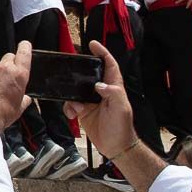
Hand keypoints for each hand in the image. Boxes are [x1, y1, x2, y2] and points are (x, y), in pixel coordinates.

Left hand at [0, 41, 33, 131]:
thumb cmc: (2, 113)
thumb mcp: (19, 108)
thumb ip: (24, 99)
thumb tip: (26, 98)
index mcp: (19, 75)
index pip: (24, 54)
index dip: (25, 47)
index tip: (24, 44)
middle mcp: (5, 68)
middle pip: (8, 57)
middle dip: (8, 65)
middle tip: (4, 78)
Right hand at [63, 41, 135, 158]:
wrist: (115, 147)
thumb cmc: (122, 128)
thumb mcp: (121, 109)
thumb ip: (113, 94)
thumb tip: (99, 84)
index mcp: (114, 88)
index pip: (109, 66)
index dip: (103, 54)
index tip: (93, 45)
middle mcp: (101, 92)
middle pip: (89, 74)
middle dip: (79, 71)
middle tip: (70, 67)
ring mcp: (91, 101)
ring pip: (76, 90)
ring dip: (71, 95)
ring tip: (75, 105)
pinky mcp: (83, 111)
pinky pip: (71, 104)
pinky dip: (68, 108)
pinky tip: (73, 114)